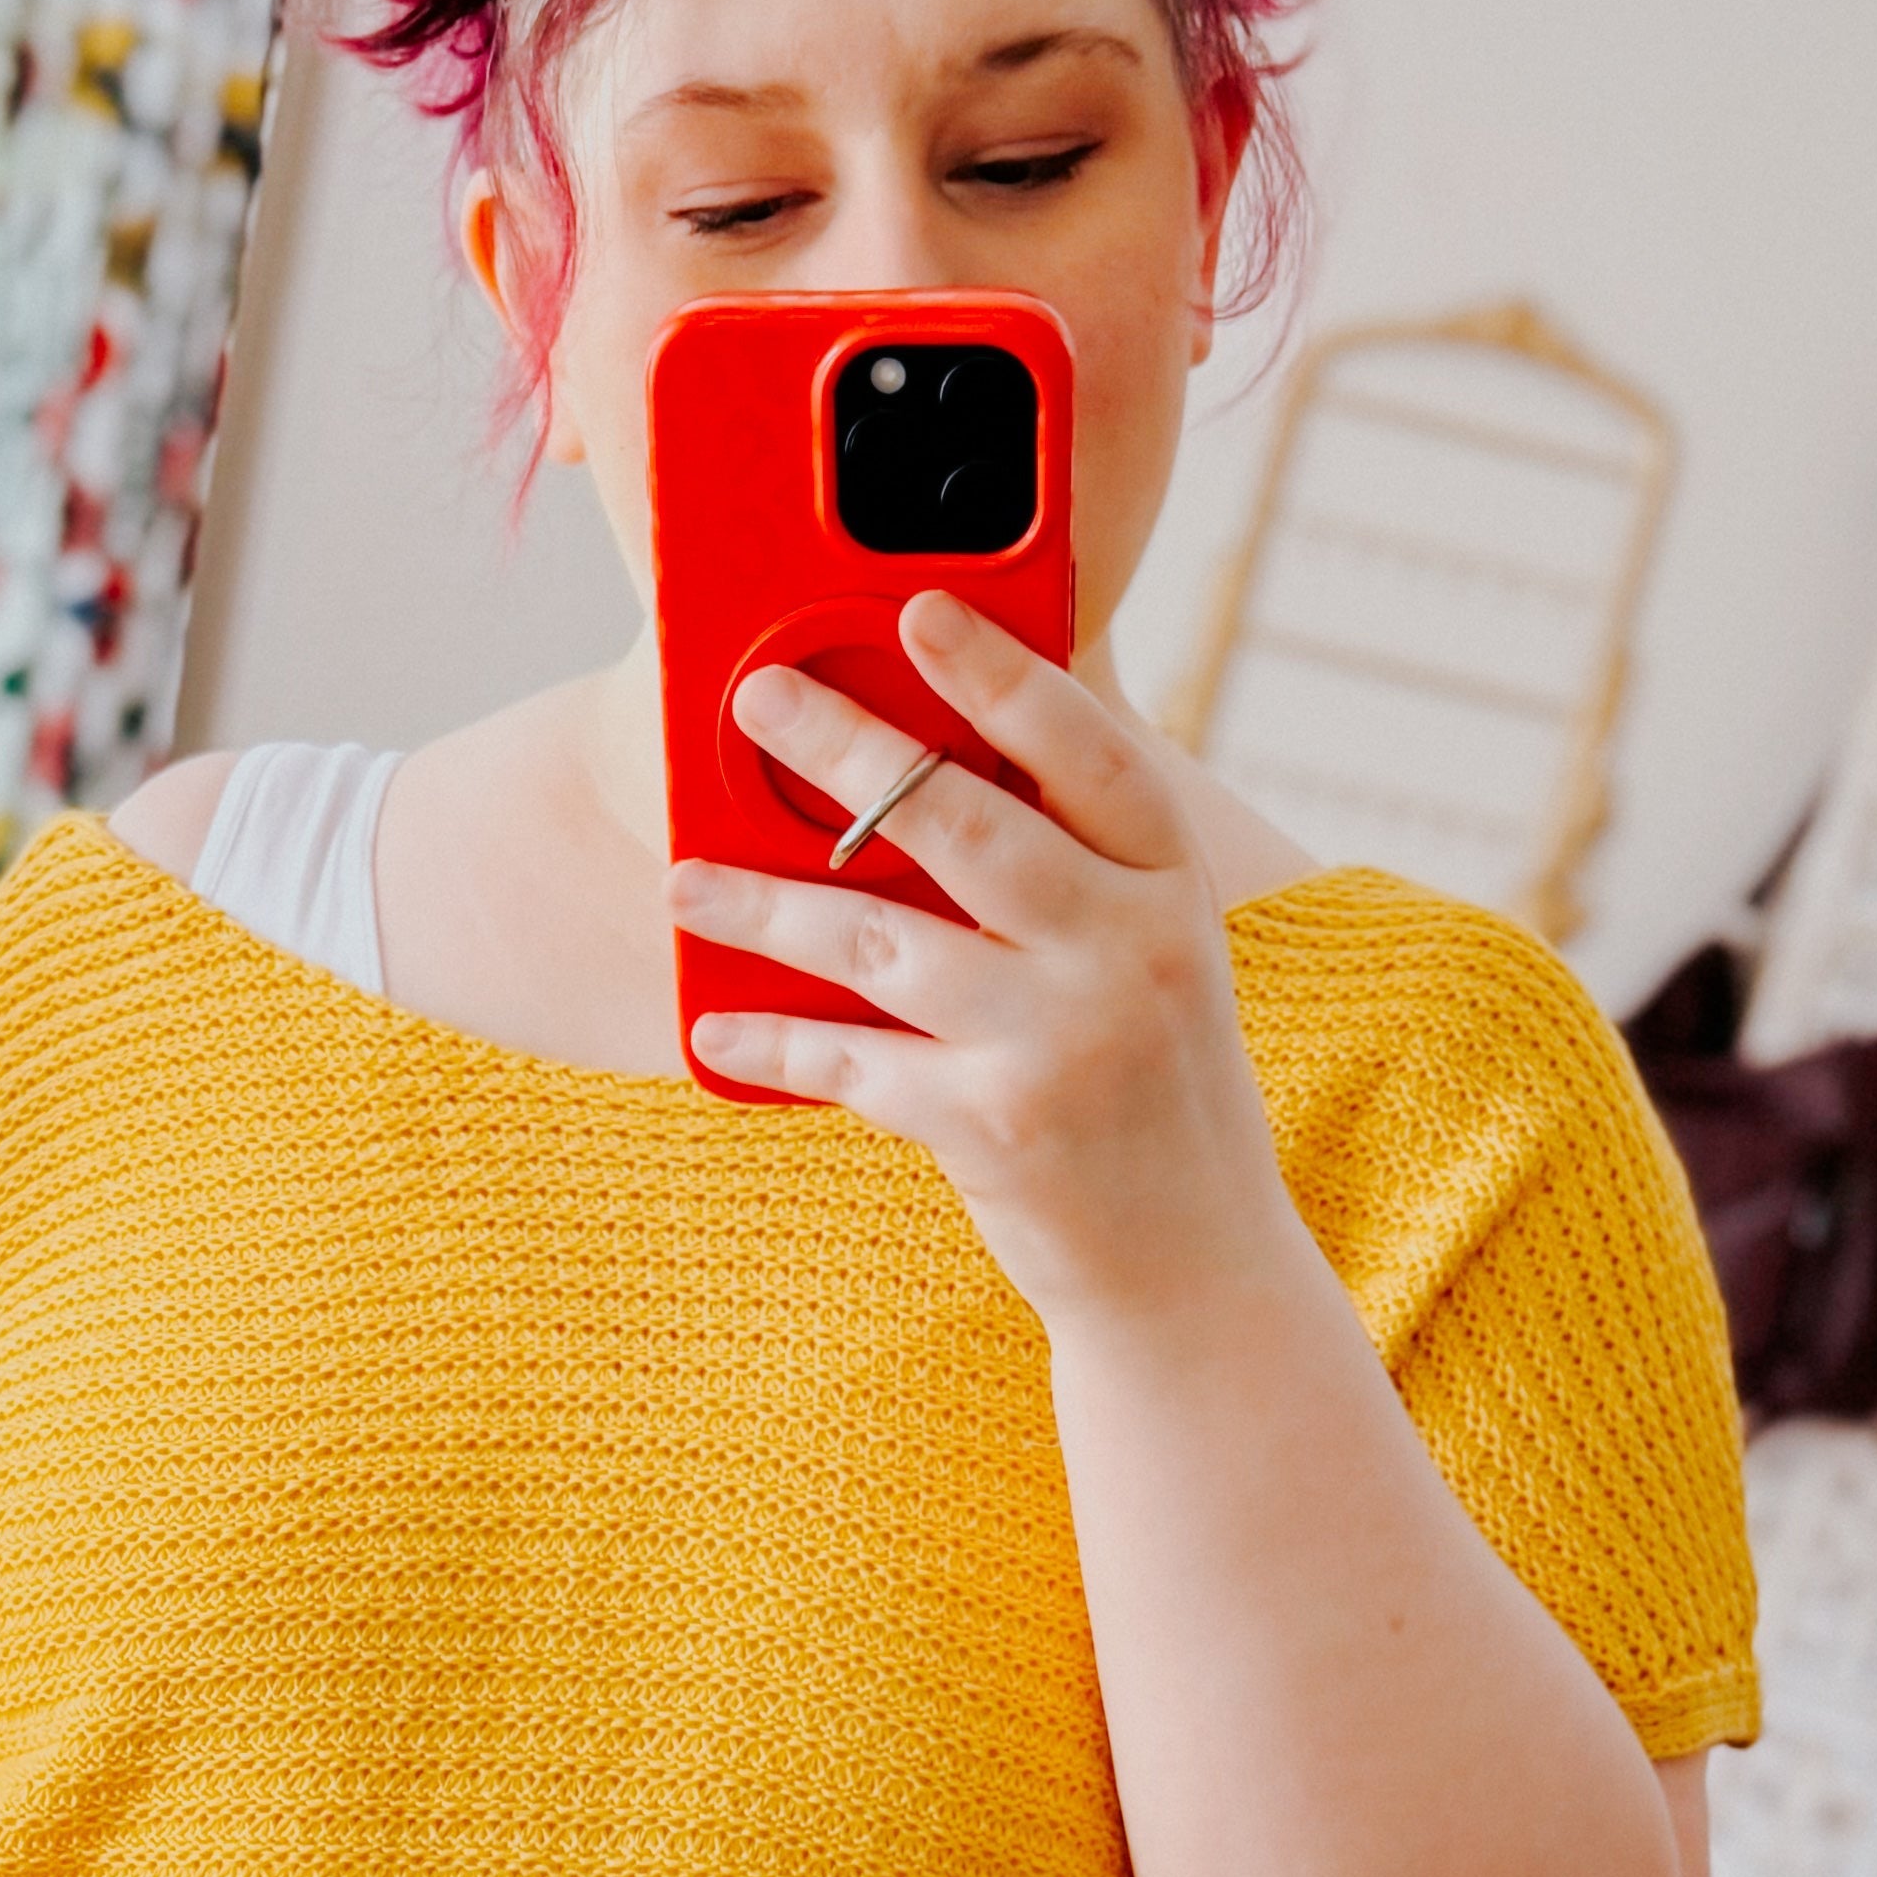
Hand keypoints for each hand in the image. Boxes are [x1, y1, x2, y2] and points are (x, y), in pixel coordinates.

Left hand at [670, 594, 1302, 1330]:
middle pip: (963, 823)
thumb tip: (925, 770)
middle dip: (846, 750)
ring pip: (881, 941)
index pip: (1089, 754)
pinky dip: (774, 1043)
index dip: (1003, 675)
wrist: (1193, 1269)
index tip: (920, 607)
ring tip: (683, 880)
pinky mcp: (996, 1130)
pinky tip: (713, 1028)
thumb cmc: (1148, 1090)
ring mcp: (1061, 1043)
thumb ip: (1073, 871)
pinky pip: (854, 1063)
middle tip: (757, 696)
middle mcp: (1128, 952)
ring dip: (765, 906)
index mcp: (1170, 889)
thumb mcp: (1153, 960)